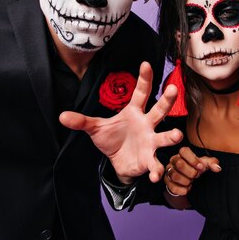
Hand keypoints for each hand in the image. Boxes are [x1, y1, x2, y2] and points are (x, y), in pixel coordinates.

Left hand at [59, 62, 182, 182]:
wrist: (118, 162)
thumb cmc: (112, 139)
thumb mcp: (95, 128)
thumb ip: (81, 121)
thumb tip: (61, 116)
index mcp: (134, 112)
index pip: (141, 92)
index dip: (144, 79)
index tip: (146, 64)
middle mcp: (147, 124)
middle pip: (159, 110)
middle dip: (167, 100)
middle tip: (174, 89)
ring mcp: (151, 141)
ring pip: (164, 137)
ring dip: (171, 136)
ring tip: (177, 135)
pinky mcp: (149, 159)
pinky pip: (155, 164)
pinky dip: (157, 170)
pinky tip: (156, 175)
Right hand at [164, 146, 220, 195]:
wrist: (192, 182)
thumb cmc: (198, 170)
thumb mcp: (205, 165)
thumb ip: (212, 163)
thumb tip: (217, 168)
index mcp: (183, 153)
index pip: (183, 151)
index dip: (193, 160)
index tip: (201, 168)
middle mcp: (174, 160)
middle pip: (179, 163)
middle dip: (191, 172)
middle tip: (196, 175)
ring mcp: (169, 171)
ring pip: (175, 175)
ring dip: (186, 181)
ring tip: (191, 182)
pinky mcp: (167, 182)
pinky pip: (172, 187)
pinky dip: (183, 190)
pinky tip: (188, 188)